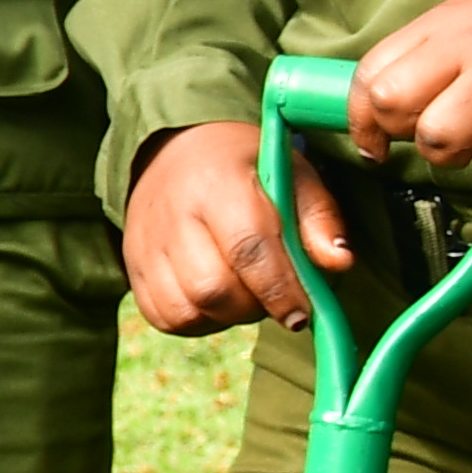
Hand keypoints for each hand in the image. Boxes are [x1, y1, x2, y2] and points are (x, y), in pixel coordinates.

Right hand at [121, 118, 341, 336]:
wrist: (175, 151)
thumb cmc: (246, 167)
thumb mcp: (293, 175)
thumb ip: (319, 219)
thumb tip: (339, 263)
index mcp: (218, 184)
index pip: (247, 248)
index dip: (278, 289)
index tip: (301, 314)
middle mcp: (172, 215)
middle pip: (212, 288)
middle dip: (253, 307)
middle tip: (273, 296)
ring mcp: (145, 243)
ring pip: (185, 310)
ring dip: (225, 317)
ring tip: (244, 295)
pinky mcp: (132, 267)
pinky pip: (164, 317)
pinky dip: (197, 321)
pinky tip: (215, 301)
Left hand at [350, 0, 471, 175]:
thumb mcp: (463, 25)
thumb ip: (419, 60)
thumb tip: (372, 120)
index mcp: (442, 26)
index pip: (370, 74)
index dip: (361, 118)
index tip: (372, 144)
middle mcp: (468, 47)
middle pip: (393, 104)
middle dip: (405, 132)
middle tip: (433, 131)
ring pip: (439, 139)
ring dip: (452, 153)